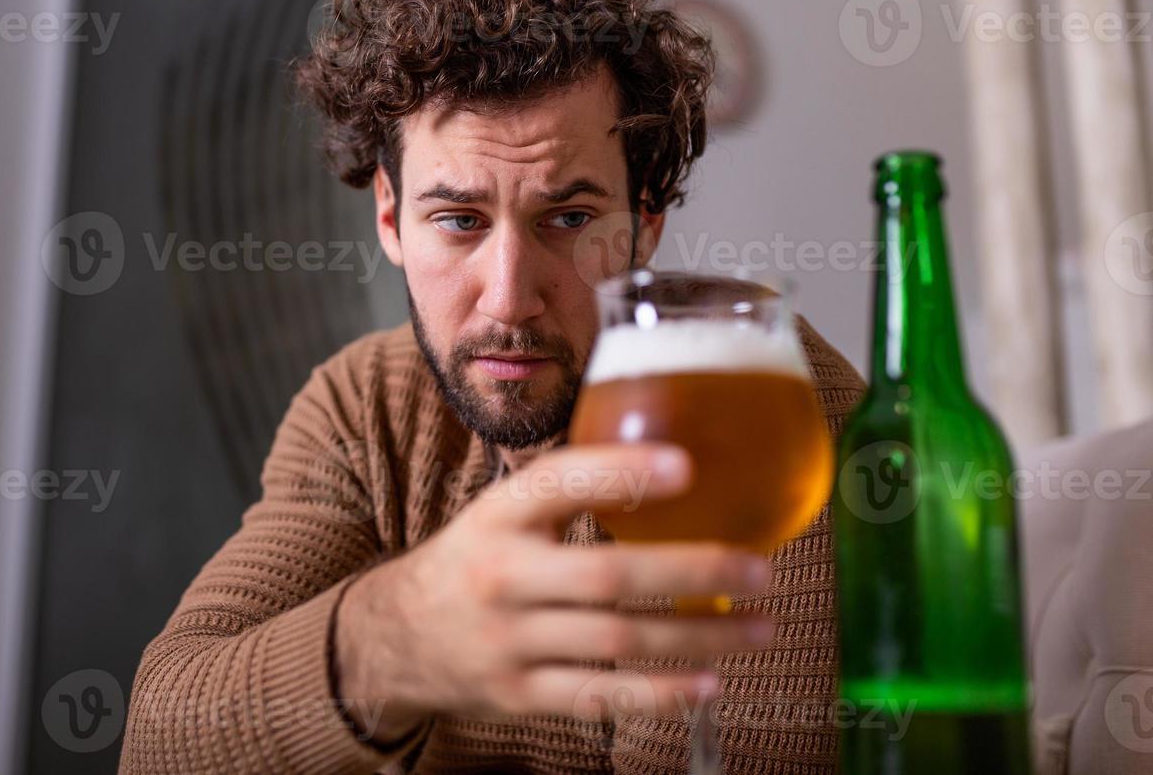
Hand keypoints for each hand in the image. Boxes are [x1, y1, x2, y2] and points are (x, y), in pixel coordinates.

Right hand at [334, 443, 774, 743]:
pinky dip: (659, 693)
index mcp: (498, 516)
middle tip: (757, 568)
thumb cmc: (474, 561)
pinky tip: (709, 683)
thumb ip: (567, 494)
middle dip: (691, 572)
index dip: (621, 473)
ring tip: (760, 626)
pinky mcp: (521, 694)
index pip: (558, 483)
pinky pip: (600, 697)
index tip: (685, 465)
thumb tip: (668, 459)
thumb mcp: (501, 513)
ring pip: (616, 641)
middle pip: (606, 575)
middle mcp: (501, 575)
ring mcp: (509, 641)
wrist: (397, 637)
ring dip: (697, 636)